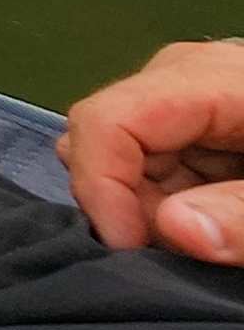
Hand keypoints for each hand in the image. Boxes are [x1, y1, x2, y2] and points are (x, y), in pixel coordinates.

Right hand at [62, 39, 243, 262]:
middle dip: (128, 206)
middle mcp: (176, 78)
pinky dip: (161, 203)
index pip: (105, 121)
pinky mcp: (182, 119)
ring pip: (113, 158)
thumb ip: (243, 213)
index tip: (128, 251)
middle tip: (189, 248)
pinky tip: (208, 215)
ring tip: (211, 230)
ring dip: (145, 209)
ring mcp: (176, 97)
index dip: (100, 188)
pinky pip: (141, 163)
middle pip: (100, 142)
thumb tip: (172, 228)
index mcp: (206, 79)